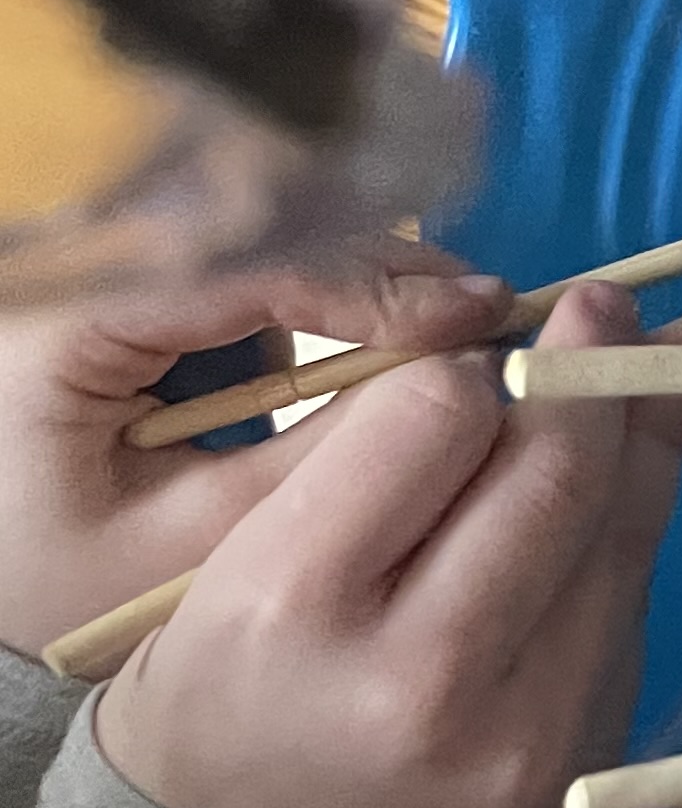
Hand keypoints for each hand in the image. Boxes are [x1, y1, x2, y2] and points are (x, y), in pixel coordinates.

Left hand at [0, 241, 513, 657]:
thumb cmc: (81, 579)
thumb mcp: (199, 541)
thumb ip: (320, 465)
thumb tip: (462, 386)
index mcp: (57, 326)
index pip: (232, 268)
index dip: (367, 284)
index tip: (480, 317)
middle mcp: (70, 271)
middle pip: (255, 228)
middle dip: (384, 267)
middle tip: (497, 313)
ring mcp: (97, 266)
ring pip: (259, 235)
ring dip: (365, 273)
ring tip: (462, 323)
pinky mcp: (125, 281)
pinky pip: (247, 262)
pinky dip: (327, 291)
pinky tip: (394, 328)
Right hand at [96, 278, 681, 807]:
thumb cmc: (227, 694)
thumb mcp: (245, 561)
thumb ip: (378, 450)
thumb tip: (522, 333)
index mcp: (294, 606)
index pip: (434, 418)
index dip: (469, 360)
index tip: (489, 334)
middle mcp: (419, 677)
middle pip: (554, 473)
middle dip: (591, 371)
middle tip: (602, 308)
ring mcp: (522, 737)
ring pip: (619, 535)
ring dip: (634, 442)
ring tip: (631, 373)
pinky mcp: (585, 772)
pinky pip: (627, 614)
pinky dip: (622, 540)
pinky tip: (606, 499)